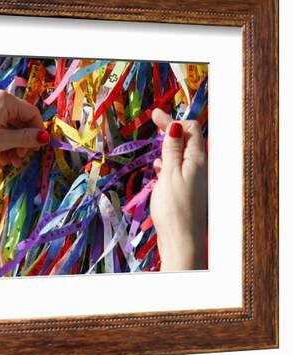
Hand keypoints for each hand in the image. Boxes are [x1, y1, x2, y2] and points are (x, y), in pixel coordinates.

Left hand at [0, 90, 48, 188]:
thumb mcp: (2, 141)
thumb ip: (25, 139)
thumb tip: (45, 137)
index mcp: (5, 100)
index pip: (32, 113)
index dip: (37, 132)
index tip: (35, 150)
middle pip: (19, 120)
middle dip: (22, 141)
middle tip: (20, 159)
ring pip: (7, 125)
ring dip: (11, 144)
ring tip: (8, 161)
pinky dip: (0, 140)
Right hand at [149, 108, 207, 270]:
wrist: (182, 240)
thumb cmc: (174, 207)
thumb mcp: (170, 174)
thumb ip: (172, 149)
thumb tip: (175, 125)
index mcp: (197, 159)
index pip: (190, 129)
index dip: (173, 120)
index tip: (154, 114)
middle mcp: (199, 167)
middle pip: (187, 140)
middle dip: (171, 129)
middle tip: (153, 119)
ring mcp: (194, 179)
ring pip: (182, 155)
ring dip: (168, 147)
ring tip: (154, 144)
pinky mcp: (187, 191)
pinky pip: (179, 169)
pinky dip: (168, 163)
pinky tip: (158, 168)